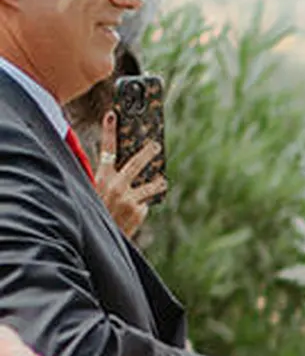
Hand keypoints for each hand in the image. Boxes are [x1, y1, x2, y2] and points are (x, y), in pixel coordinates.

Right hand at [96, 109, 166, 238]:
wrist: (98, 240)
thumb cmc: (95, 213)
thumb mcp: (93, 192)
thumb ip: (103, 178)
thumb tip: (115, 163)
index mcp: (101, 178)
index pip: (106, 150)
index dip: (109, 131)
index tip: (112, 114)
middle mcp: (116, 186)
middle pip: (136, 163)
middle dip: (148, 152)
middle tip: (155, 144)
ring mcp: (129, 198)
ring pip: (150, 184)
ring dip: (157, 181)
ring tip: (162, 180)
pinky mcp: (139, 211)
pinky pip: (145, 202)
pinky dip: (142, 205)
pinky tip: (133, 213)